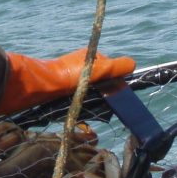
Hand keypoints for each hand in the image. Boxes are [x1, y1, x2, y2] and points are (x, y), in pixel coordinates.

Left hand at [0, 47, 135, 115]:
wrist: (43, 86)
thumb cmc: (74, 76)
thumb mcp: (101, 68)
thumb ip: (119, 66)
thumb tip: (133, 65)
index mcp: (92, 57)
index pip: (112, 70)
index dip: (117, 82)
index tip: (118, 96)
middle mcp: (82, 66)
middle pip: (102, 83)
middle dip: (105, 96)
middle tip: (105, 107)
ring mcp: (73, 79)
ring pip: (92, 95)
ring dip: (95, 105)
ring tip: (95, 114)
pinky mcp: (64, 92)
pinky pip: (80, 102)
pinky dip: (84, 110)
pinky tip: (85, 120)